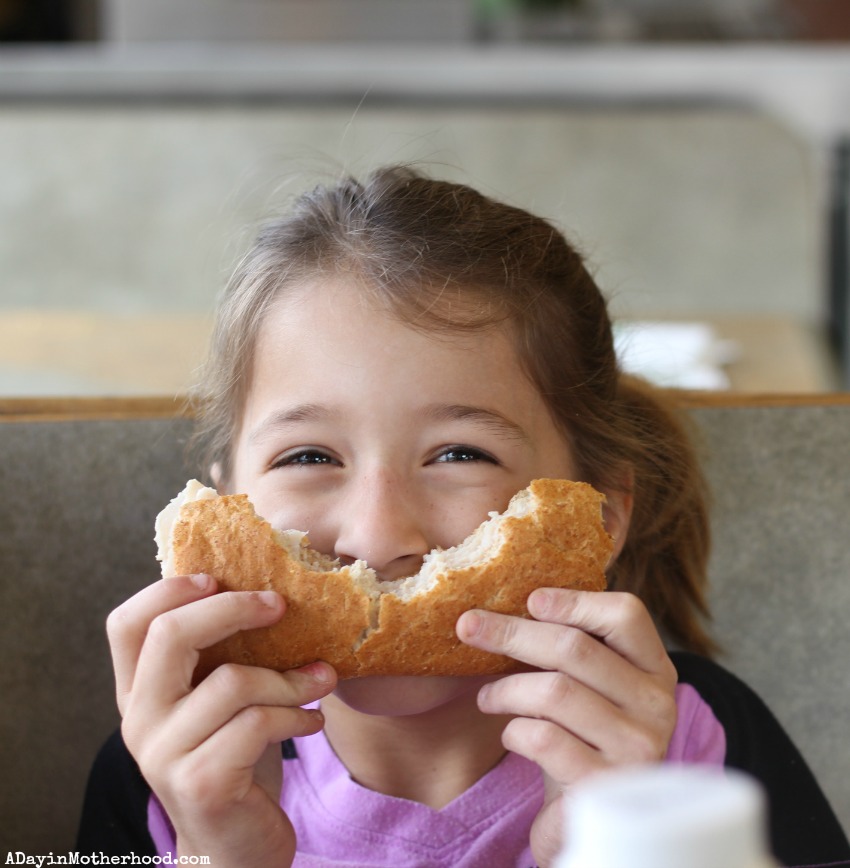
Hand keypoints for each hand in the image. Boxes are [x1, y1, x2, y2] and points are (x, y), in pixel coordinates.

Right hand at [107, 574, 337, 865]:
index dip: (169, 590)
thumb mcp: (218, 703)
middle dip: (234, 608)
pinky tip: (311, 721)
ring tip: (320, 681)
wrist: (235, 849)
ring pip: (233, 682)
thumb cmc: (234, 759)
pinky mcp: (202, 783)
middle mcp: (139, 720)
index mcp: (139, 692)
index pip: (127, 624)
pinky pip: (258, 723)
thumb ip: (219, 657)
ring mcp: (164, 754)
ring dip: (291, 677)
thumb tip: (268, 588)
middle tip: (279, 606)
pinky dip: (297, 714)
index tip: (218, 578)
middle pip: (171, 635)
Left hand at [456, 588, 677, 867]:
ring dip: (506, 689)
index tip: (530, 599)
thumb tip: (506, 601)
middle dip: (511, 633)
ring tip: (487, 696)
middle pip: (575, 648)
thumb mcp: (588, 688)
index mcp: (654, 670)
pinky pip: (545, 739)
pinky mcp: (606, 785)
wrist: (588, 818)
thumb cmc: (581, 737)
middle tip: (468, 627)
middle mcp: (657, 705)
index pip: (627, 615)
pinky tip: (511, 733)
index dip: (575, 600)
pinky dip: (515, 730)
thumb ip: (570, 648)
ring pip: (555, 691)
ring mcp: (636, 747)